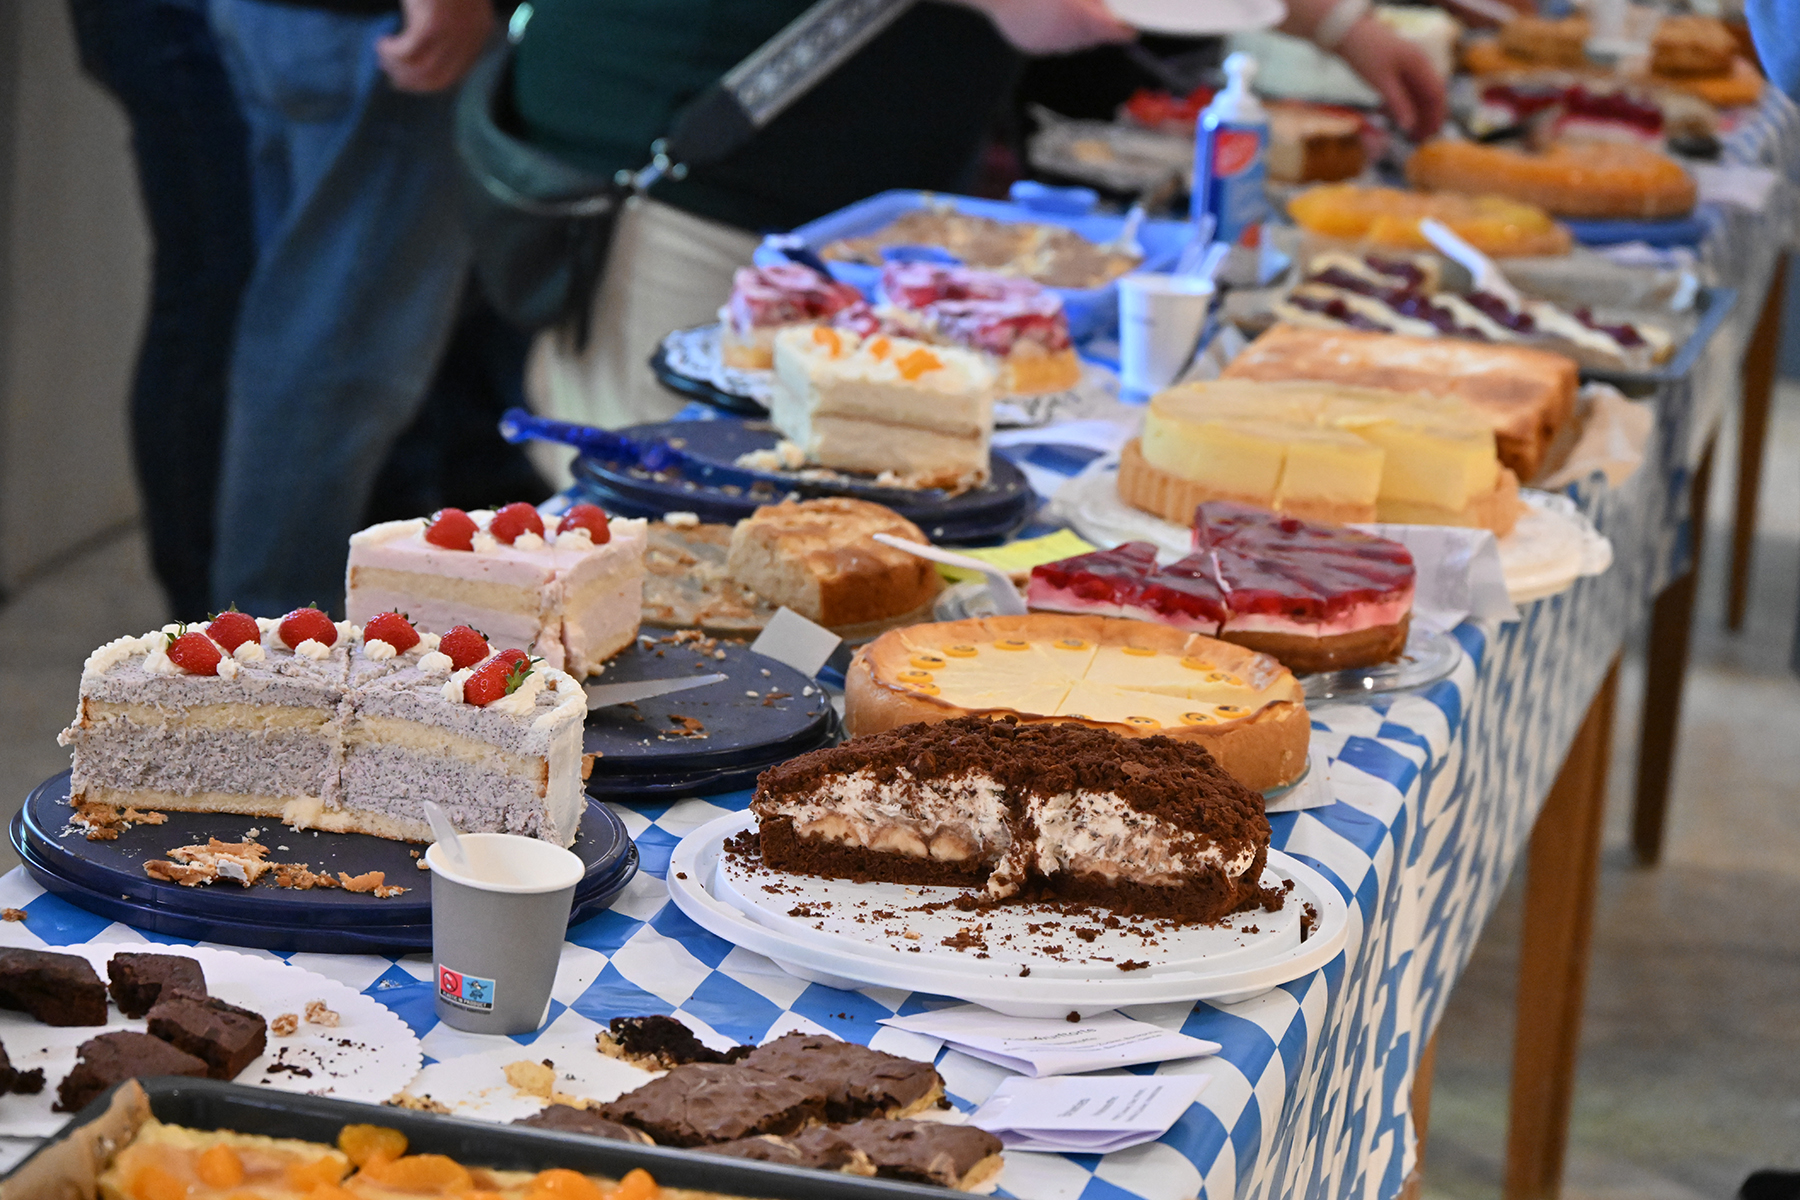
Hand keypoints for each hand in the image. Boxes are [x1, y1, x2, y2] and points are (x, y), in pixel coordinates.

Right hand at [376, 0, 493, 92]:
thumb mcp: (455, 6)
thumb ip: (450, 27)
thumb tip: (427, 50)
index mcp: (478, 33)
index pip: (454, 74)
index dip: (428, 82)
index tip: (409, 79)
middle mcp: (468, 38)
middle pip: (436, 77)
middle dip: (410, 80)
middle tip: (390, 73)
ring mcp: (451, 34)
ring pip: (420, 68)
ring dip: (397, 66)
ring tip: (383, 55)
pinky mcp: (431, 26)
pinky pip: (406, 52)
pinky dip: (391, 51)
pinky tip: (382, 41)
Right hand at [956, 0, 1136, 53]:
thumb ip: (1093, 0)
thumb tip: (1104, 5)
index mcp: (1079, 16)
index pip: (1111, 32)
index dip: (1123, 32)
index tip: (1129, 32)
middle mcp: (1066, 35)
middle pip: (1092, 39)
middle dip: (1096, 28)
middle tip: (1098, 13)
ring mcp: (1048, 43)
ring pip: (1071, 43)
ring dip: (1075, 31)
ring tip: (1066, 12)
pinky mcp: (1032, 46)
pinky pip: (1051, 44)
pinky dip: (1054, 33)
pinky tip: (1048, 17)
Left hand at [1333, 14, 1446, 139]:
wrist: (1346, 32)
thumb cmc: (1365, 53)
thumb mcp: (1381, 82)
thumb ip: (1398, 104)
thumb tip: (1410, 127)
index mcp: (1420, 64)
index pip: (1436, 93)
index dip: (1436, 115)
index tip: (1431, 135)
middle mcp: (1417, 65)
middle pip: (1428, 95)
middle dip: (1426, 117)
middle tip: (1419, 140)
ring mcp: (1406, 66)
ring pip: (1416, 93)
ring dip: (1414, 113)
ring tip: (1408, 133)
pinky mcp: (1393, 69)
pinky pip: (1403, 90)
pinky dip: (1401, 104)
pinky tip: (1394, 117)